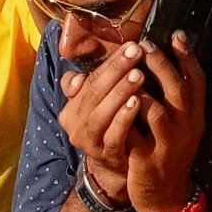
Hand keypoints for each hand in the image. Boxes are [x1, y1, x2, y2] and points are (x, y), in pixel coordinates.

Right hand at [57, 42, 150, 202]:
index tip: (131, 45)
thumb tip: (77, 73)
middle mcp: (75, 125)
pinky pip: (114, 135)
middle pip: (93, 93)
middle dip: (116, 70)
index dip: (110, 62)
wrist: (117, 166)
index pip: (89, 80)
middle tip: (136, 52)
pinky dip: (125, 117)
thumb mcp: (99, 104)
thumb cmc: (111, 124)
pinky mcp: (106, 155)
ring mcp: (89, 142)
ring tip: (138, 75)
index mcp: (72, 108)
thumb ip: (91, 85)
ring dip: (120, 92)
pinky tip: (139, 102)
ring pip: (100, 114)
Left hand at [126, 33, 206, 211]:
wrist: (166, 197)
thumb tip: (161, 63)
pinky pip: (135, 136)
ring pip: (157, 111)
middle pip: (178, 90)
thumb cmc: (168, 153)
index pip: (198, 81)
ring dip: (141, 89)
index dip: (188, 57)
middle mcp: (187, 129)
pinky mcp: (148, 161)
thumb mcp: (180, 126)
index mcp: (195, 117)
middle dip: (161, 64)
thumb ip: (174, 100)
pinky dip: (125, 119)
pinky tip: (114, 105)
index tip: (176, 34)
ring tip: (128, 72)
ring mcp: (168, 146)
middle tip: (144, 45)